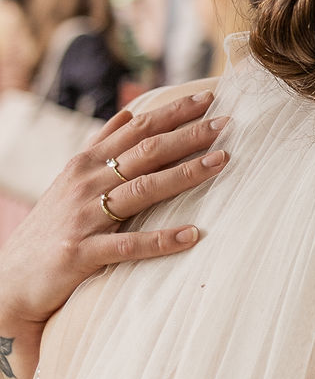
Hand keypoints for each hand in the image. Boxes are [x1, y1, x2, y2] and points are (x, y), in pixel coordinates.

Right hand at [0, 93, 228, 330]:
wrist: (11, 279)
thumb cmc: (51, 227)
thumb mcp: (71, 179)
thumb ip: (101, 146)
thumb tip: (128, 112)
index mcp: (86, 163)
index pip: (137, 129)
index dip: (173, 113)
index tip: (208, 98)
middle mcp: (85, 182)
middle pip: (146, 152)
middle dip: (189, 135)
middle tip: (228, 123)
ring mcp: (84, 217)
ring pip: (142, 189)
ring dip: (185, 174)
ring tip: (222, 162)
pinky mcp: (81, 253)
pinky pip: (128, 245)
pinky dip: (161, 240)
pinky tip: (192, 235)